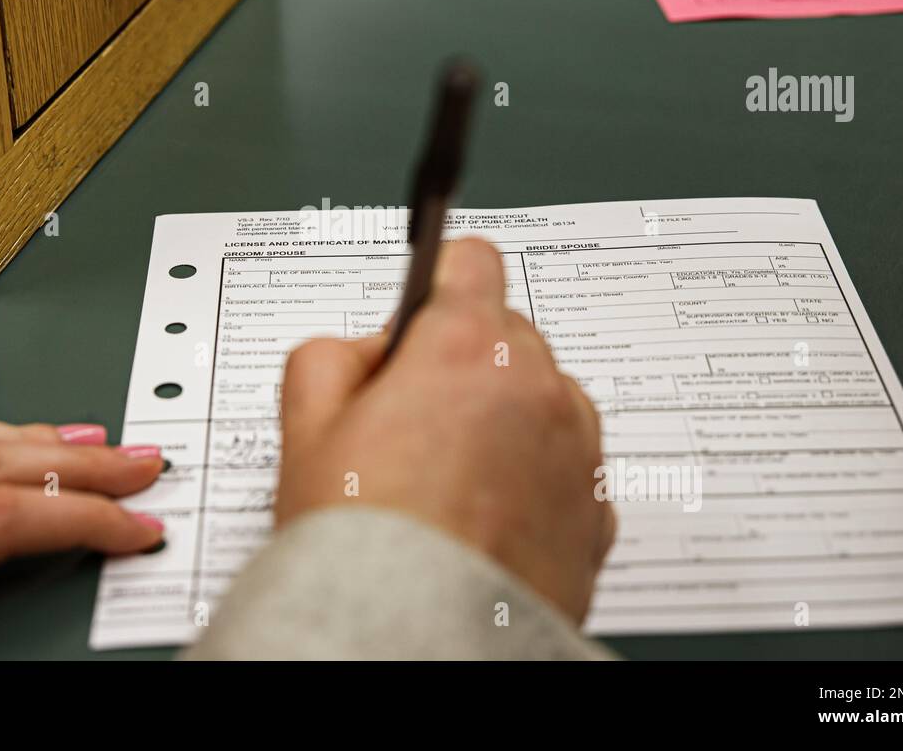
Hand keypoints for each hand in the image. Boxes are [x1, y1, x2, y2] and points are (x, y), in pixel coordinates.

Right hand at [275, 238, 614, 623]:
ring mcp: (577, 451)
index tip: (420, 318)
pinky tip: (483, 517)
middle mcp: (539, 388)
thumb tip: (365, 350)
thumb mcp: (305, 427)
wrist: (418, 641)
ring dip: (505, 419)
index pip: (468, 261)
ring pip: (543, 400)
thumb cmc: (365, 543)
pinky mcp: (597, 512)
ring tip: (448, 480)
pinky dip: (533, 478)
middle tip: (411, 423)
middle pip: (507, 334)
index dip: (433, 287)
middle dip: (463, 362)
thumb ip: (329, 356)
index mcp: (469, 348)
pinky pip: (566, 467)